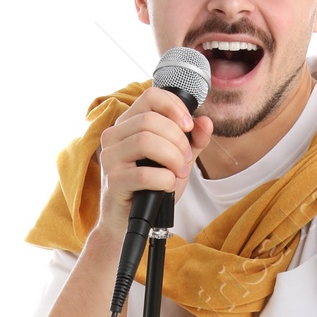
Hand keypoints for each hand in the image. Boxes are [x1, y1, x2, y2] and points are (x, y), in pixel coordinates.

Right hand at [96, 86, 213, 241]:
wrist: (129, 221)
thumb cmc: (150, 188)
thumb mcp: (176, 160)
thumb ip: (192, 141)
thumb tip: (206, 122)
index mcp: (128, 124)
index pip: (151, 96)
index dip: (175, 107)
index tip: (189, 126)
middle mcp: (114, 136)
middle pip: (151, 120)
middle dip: (178, 140)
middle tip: (186, 159)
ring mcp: (110, 158)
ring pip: (146, 141)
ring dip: (173, 158)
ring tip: (179, 172)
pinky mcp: (113, 181)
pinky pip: (144, 174)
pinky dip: (165, 179)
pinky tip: (168, 185)